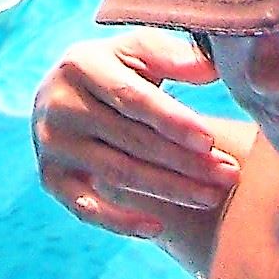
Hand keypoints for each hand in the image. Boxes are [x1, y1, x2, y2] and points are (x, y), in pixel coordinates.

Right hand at [31, 28, 241, 241]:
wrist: (66, 95)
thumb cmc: (118, 70)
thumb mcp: (139, 51)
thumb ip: (173, 56)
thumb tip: (209, 68)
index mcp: (81, 65)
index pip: (133, 99)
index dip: (173, 122)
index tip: (210, 141)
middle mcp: (59, 105)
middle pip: (132, 141)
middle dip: (185, 161)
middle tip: (228, 174)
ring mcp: (52, 145)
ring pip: (118, 175)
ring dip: (169, 190)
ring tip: (211, 196)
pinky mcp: (50, 178)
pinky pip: (86, 209)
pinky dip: (121, 222)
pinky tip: (158, 228)